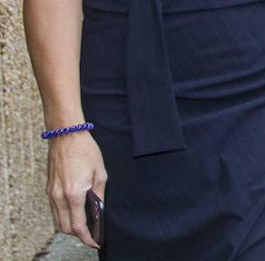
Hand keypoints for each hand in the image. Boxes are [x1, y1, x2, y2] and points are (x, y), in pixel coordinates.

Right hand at [46, 131, 106, 248]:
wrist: (66, 136)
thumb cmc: (86, 152)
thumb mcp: (100, 173)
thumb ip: (99, 195)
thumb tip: (99, 210)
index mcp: (74, 194)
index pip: (78, 225)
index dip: (87, 237)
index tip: (95, 242)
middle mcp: (59, 197)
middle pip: (65, 227)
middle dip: (78, 234)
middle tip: (92, 234)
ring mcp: (51, 194)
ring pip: (57, 221)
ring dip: (70, 226)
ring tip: (85, 224)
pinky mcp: (49, 189)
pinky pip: (54, 210)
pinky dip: (63, 216)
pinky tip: (75, 213)